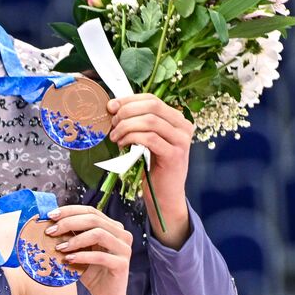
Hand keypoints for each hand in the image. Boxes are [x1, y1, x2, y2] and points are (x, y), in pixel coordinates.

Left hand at [46, 205, 132, 294]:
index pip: (90, 210)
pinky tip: (68, 260)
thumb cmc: (89, 271)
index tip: (50, 215)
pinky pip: (100, 256)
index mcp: (112, 226)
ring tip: (59, 247)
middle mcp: (122, 234)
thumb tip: (48, 222)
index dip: (69, 211)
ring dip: (75, 239)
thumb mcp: (78, 249)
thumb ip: (70, 235)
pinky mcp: (122, 264)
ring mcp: (124, 249)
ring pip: (98, 234)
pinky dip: (82, 256)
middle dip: (68, 223)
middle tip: (50, 231)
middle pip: (93, 219)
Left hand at [108, 94, 192, 246]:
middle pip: (152, 106)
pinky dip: (132, 138)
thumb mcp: (144, 140)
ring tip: (115, 138)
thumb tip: (113, 106)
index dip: (129, 100)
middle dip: (126, 112)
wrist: (164, 195)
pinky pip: (149, 138)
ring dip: (126, 127)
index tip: (110, 107)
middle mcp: (183, 126)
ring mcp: (181, 141)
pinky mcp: (174, 155)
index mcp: (177, 119)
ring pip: (150, 121)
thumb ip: (136, 122)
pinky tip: (123, 146)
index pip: (152, 99)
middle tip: (112, 125)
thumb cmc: (151, 166)